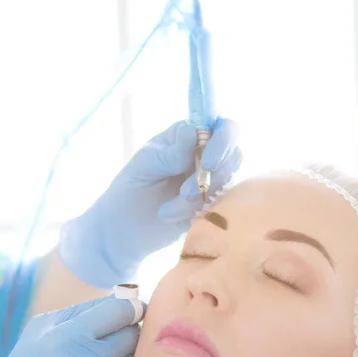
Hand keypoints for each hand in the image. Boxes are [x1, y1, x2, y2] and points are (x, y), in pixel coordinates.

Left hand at [59, 118, 241, 287]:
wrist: (124, 230)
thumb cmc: (129, 191)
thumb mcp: (144, 167)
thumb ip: (170, 152)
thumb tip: (192, 130)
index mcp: (186, 136)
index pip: (221, 126)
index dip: (223, 141)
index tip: (208, 162)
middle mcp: (203, 154)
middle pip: (233, 153)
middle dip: (214, 175)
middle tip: (186, 194)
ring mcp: (210, 179)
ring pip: (225, 181)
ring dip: (198, 197)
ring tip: (166, 210)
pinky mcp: (211, 204)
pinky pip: (219, 204)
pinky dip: (194, 211)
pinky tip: (170, 215)